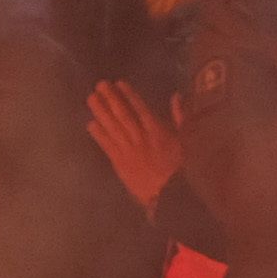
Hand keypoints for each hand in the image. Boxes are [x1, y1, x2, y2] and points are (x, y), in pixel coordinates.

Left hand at [88, 82, 183, 205]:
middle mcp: (140, 137)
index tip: (119, 83)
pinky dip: (98, 134)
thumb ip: (180, 117)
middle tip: (100, 85)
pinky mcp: (120, 163)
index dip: (129, 95)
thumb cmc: (180, 168)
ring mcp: (128, 150)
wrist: (170, 195)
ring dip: (101, 112)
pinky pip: (107, 146)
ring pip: (112, 127)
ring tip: (91, 98)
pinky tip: (91, 124)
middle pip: (122, 115)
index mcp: (157, 131)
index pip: (140, 108)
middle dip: (110, 98)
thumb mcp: (186, 140)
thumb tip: (177, 96)